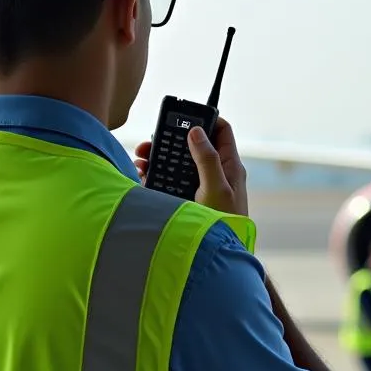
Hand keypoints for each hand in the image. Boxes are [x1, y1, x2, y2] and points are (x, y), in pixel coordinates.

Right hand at [134, 117, 248, 216]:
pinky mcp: (189, 198)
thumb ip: (207, 160)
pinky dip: (156, 175)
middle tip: (150, 142)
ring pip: (179, 163)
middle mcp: (216, 172)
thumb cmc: (225, 222)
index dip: (206, 118)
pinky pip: (170, 181)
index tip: (184, 116)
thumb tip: (197, 132)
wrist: (219, 255)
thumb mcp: (216, 188)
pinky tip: (143, 175)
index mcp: (229, 165)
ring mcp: (202, 185)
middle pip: (193, 145)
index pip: (221, 131)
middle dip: (171, 140)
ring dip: (159, 158)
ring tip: (141, 159)